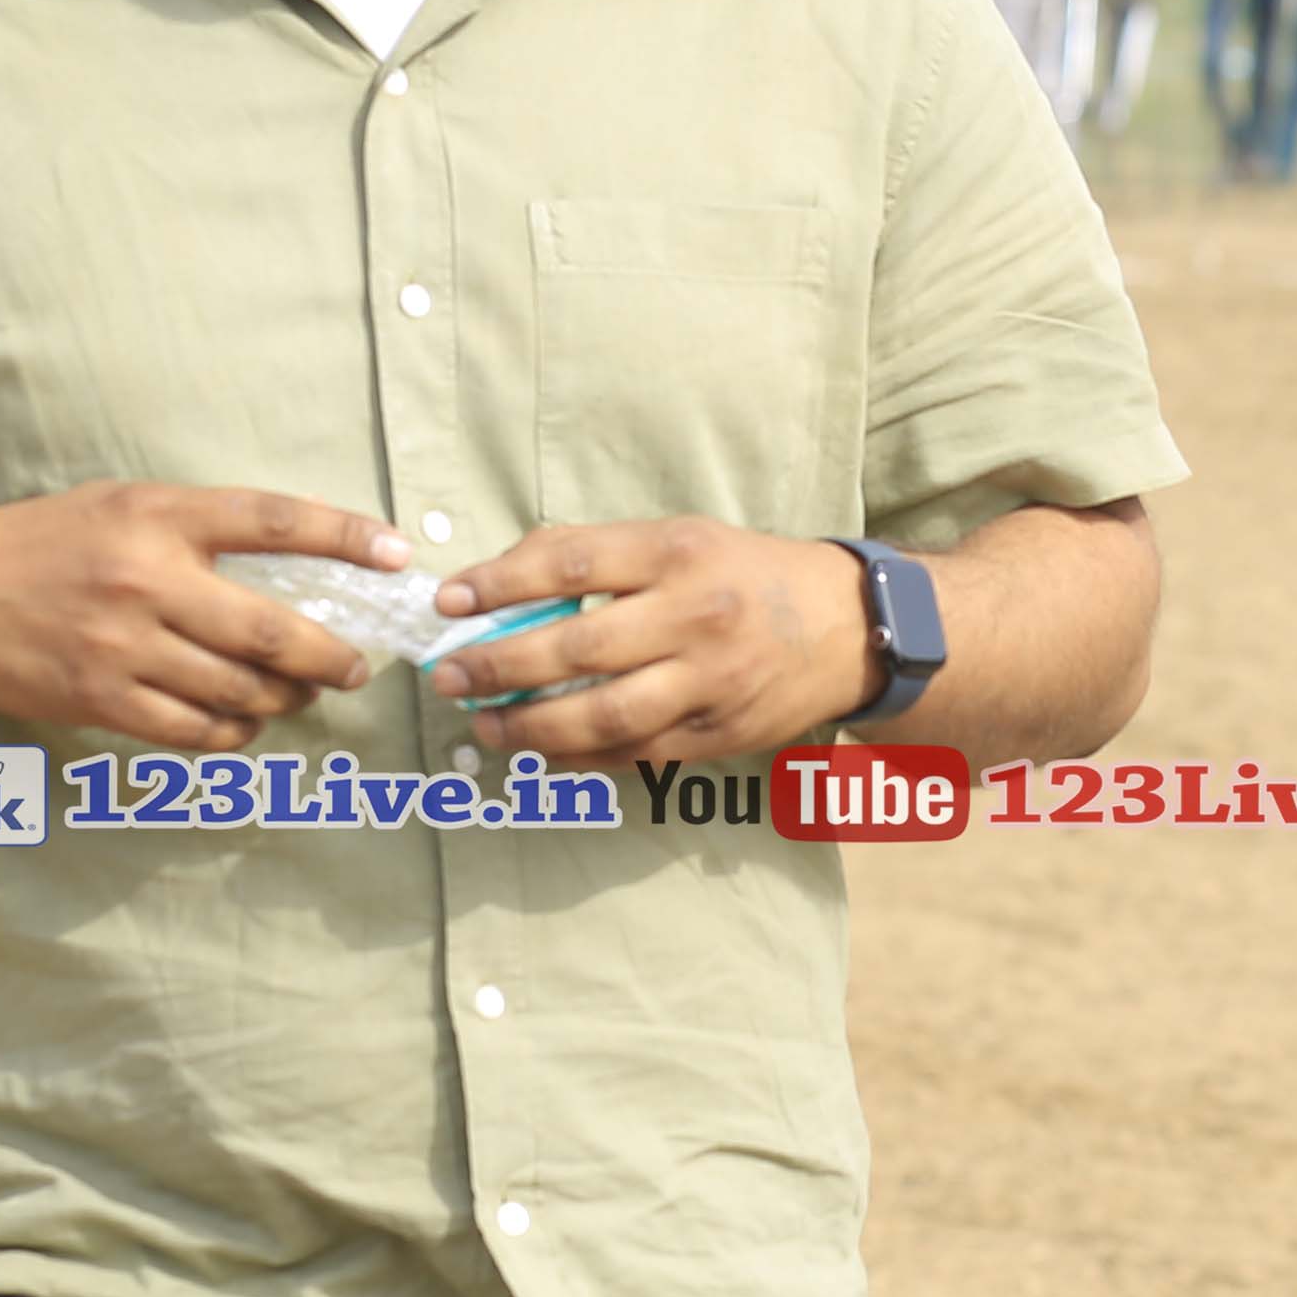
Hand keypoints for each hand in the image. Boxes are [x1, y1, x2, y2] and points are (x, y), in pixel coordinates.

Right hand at [0, 483, 400, 752]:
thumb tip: (291, 561)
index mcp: (157, 515)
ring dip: (284, 700)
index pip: (273, 520)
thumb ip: (196, 527)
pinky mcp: (101, 699)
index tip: (399, 555)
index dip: (346, 536)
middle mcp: (145, 578)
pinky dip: (233, 734)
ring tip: (297, 695)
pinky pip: (193, 732)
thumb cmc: (42, 545)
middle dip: (331, 657)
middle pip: (271, 632)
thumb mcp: (119, 506)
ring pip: (240, 692)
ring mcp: (123, 645)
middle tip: (353, 666)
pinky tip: (242, 725)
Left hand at [427, 519, 876, 770]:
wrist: (848, 624)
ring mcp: (710, 681)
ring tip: (483, 726)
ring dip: (530, 725)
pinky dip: (580, 757)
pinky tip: (541, 753)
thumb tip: (503, 582)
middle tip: (448, 677)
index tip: (450, 601)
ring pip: (603, 714)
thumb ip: (600, 557)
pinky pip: (636, 752)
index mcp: (679, 553)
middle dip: (499, 665)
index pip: (574, 565)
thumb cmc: (745, 574)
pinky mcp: (720, 733)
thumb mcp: (681, 539)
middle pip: (578, 646)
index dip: (502, 583)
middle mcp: (695, 615)